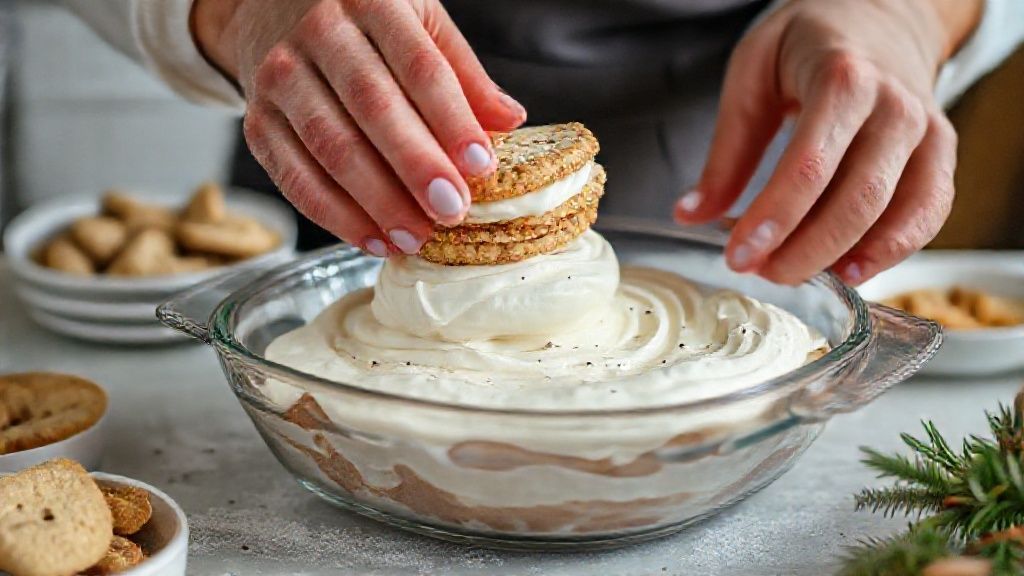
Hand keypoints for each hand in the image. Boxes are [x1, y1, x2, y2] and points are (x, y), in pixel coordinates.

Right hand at [192, 0, 526, 254]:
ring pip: (330, 146)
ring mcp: (281, 78)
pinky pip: (295, 177)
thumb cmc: (360, 20)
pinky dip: (335, 216)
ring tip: (416, 236)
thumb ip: (462, 72)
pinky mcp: (257, 122)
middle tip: (452, 210)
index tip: (481, 164)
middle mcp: (320, 34)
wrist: (265, 8)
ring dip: (376, 201)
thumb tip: (510, 120)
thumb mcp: (417, 21)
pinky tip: (374, 239)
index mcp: (372, 2)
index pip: (418, 65)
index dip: (451, 118)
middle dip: (415, 166)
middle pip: (372, 106)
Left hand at [675, 0, 980, 284]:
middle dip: (804, 250)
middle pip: (856, 199)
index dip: (773, 219)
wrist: (882, 16)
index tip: (738, 256)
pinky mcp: (940, 154)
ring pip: (897, 214)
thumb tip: (691, 214)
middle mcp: (895, 107)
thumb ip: (727, 150)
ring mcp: (926, 132)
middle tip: (759, 271)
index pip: (809, 165)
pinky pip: (929, 214)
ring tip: (792, 273)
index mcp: (843, 79)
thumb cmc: (811, 43)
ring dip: (842, 258)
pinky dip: (892, 251)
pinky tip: (849, 271)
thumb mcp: (753, 74)